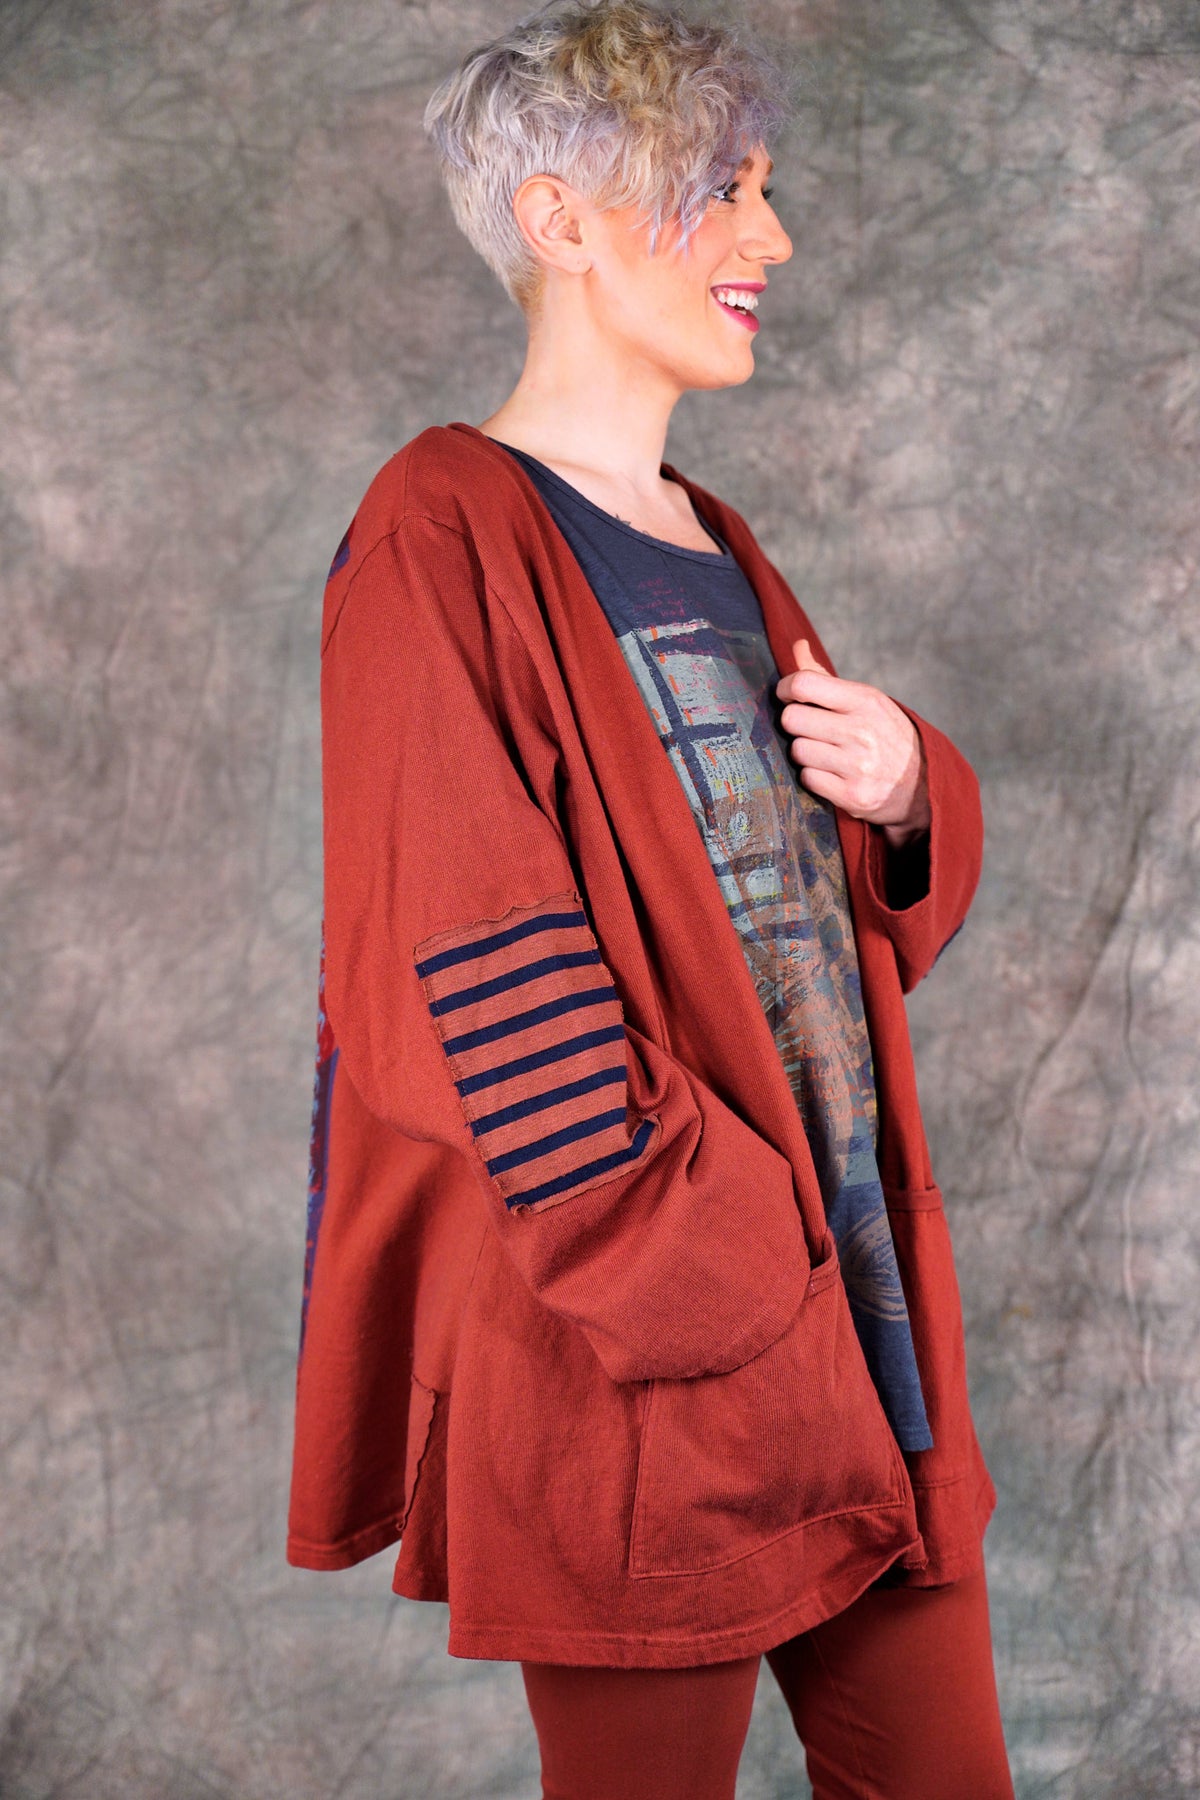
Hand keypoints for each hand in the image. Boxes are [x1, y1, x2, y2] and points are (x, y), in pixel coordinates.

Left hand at [774, 639, 929, 847]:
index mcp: (864, 701)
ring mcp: (857, 765)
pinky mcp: (852, 795)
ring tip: (825, 753)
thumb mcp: (864, 701)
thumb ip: (824, 678)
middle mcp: (861, 731)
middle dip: (795, 724)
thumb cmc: (883, 735)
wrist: (922, 783)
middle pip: (792, 719)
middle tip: (811, 729)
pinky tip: (831, 773)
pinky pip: (808, 779)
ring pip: (797, 750)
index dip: (786, 689)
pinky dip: (813, 777)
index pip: (804, 683)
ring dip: (805, 752)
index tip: (788, 696)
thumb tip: (796, 646)